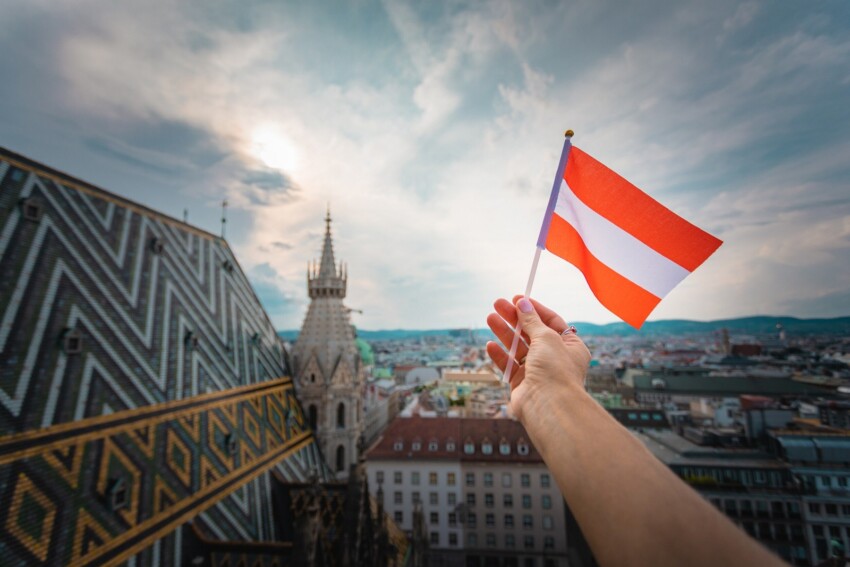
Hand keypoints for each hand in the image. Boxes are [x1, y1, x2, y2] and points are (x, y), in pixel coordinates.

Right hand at [486, 296, 590, 420]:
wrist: (549, 406)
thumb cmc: (555, 370)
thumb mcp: (546, 337)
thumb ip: (531, 320)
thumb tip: (523, 304)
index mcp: (570, 346)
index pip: (551, 321)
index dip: (534, 309)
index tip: (518, 298)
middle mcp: (555, 358)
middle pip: (531, 332)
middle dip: (514, 318)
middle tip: (498, 304)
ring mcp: (538, 371)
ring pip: (518, 347)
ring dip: (504, 332)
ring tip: (490, 317)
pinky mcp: (522, 383)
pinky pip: (509, 365)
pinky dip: (500, 355)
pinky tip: (490, 344)